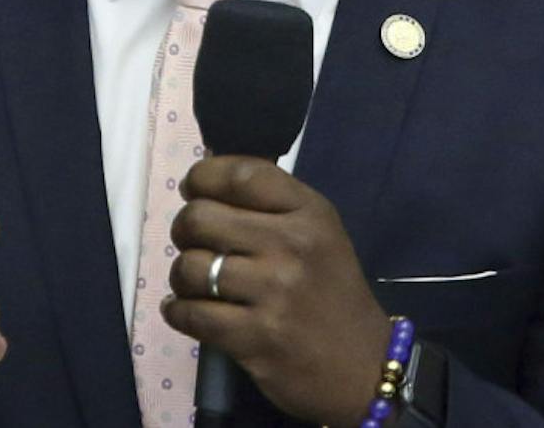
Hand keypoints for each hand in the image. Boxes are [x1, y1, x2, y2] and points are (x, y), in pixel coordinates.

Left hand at [161, 156, 389, 424]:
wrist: (365, 368)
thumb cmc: (332, 293)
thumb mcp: (318, 233)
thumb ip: (269, 205)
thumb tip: (203, 182)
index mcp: (309, 212)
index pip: (240, 175)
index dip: (202, 176)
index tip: (192, 190)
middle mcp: (291, 245)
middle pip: (200, 217)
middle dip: (184, 230)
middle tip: (194, 244)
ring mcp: (274, 292)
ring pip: (189, 266)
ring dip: (182, 277)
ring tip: (196, 284)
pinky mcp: (256, 337)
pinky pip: (190, 313)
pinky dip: (178, 312)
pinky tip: (188, 311)